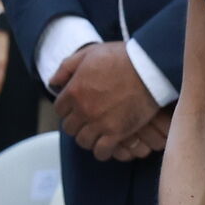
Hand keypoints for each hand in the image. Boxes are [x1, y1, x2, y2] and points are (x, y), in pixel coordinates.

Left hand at [52, 43, 168, 161]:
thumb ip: (67, 67)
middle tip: (88, 120)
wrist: (150, 67)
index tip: (77, 107)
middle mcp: (83, 109)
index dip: (68, 108)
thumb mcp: (90, 53)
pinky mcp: (117, 132)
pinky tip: (107, 145)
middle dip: (77, 124)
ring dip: (88, 138)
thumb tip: (53, 82)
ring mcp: (99, 123)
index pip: (59, 109)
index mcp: (74, 91)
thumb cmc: (123, 58)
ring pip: (83, 141)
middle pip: (69, 127)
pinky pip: (101, 151)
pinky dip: (102, 151)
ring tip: (97, 133)